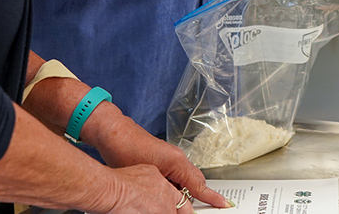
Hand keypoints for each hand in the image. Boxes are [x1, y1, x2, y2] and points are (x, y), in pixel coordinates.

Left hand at [92, 114, 228, 209]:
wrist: (114, 133)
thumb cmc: (125, 151)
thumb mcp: (146, 176)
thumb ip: (164, 190)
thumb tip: (173, 201)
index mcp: (177, 162)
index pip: (199, 185)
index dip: (212, 197)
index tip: (224, 204)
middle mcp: (178, 158)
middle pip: (196, 181)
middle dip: (200, 196)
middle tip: (201, 209)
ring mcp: (172, 157)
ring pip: (187, 178)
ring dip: (186, 191)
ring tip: (180, 206)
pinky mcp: (165, 158)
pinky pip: (178, 174)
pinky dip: (177, 185)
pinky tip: (167, 193)